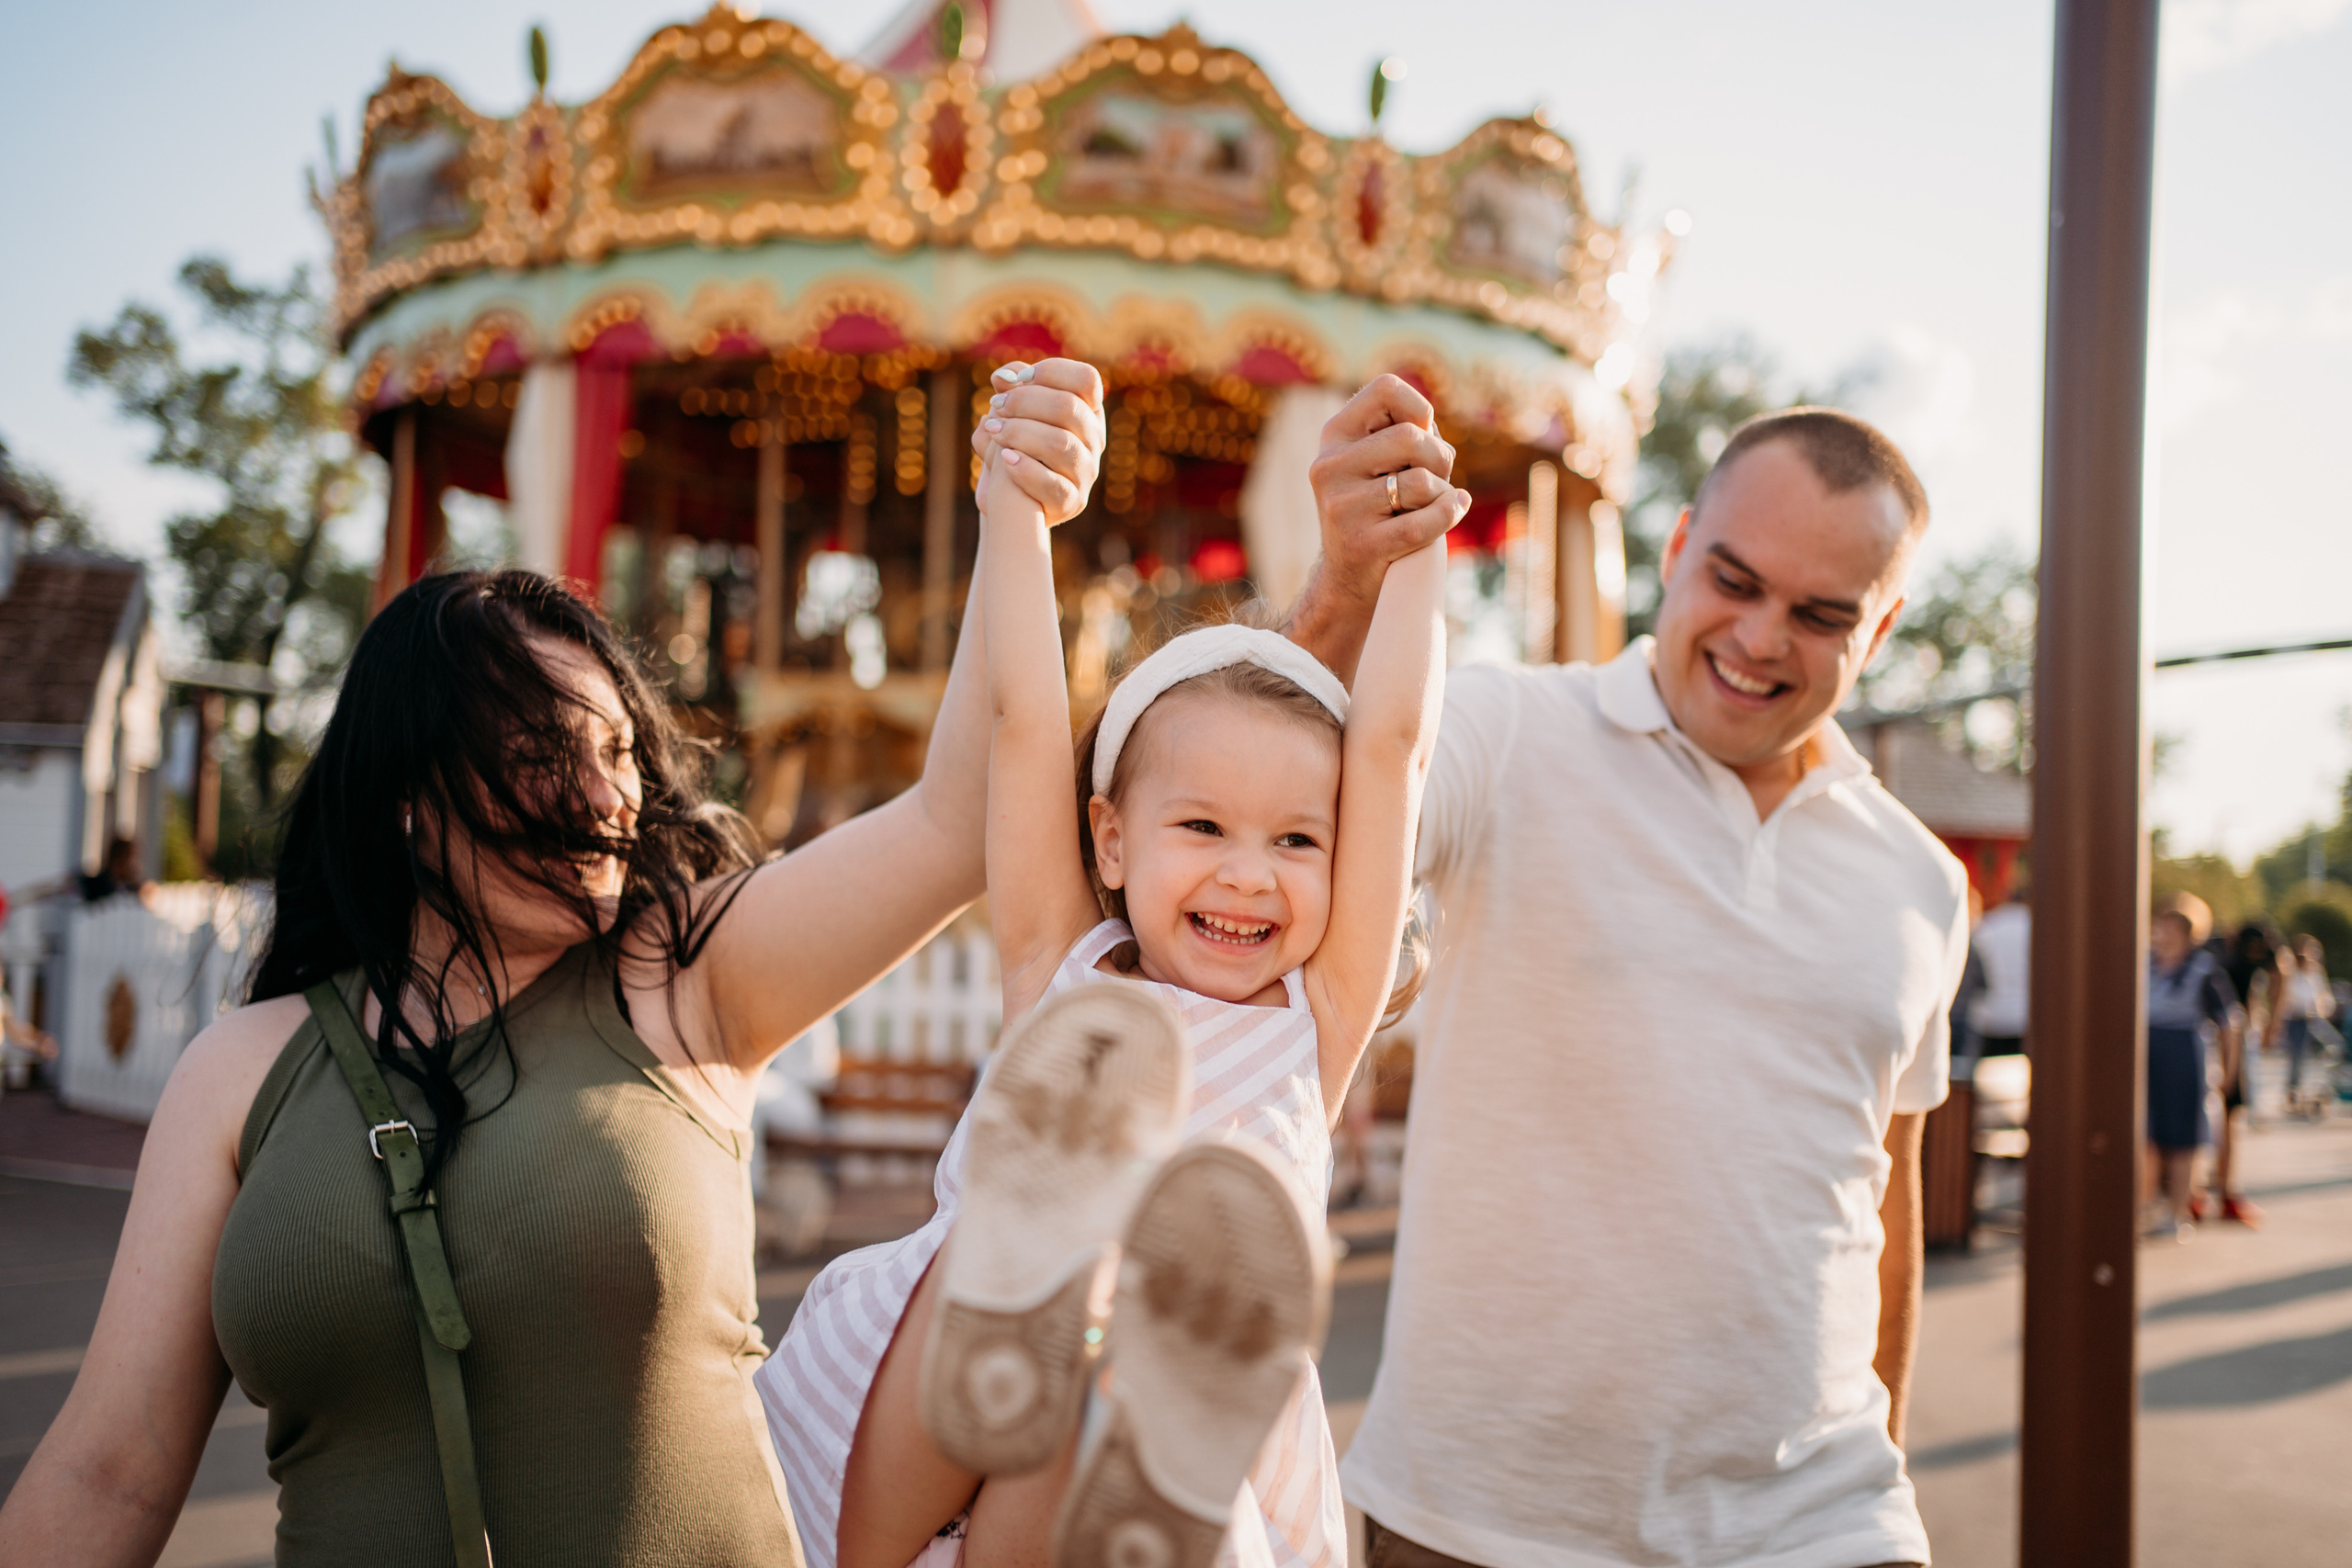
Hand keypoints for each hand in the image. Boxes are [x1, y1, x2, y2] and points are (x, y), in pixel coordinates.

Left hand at [972, 359, 1105, 525]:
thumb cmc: (1016, 447)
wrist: (1013, 500)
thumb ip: (1012, 390)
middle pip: (1069, 408)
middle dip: (1025, 401)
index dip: (1052, 372)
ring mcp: (1086, 472)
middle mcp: (1093, 440)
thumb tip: (1004, 377)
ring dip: (1020, 432)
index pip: (1087, 379)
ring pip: (1061, 444)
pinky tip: (1005, 458)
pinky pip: (1054, 485)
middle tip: (996, 404)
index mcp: (1087, 410)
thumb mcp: (1014, 414)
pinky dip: (1026, 469)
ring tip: (993, 431)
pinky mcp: (1072, 502)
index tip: (1019, 378)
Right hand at [1286, 374, 1470, 681]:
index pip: (1385, 389)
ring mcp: (1341, 508)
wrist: (1348, 579)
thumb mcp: (1375, 462)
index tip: (1424, 433)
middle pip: (1411, 437)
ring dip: (1443, 491)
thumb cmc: (1378, 508)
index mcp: (1333, 437)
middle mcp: (1328, 468)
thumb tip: (1428, 423)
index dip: (1420, 408)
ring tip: (1434, 502)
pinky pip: (1426, 520)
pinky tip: (1456, 507)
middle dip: (1440, 456)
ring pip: (1422, 481)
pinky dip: (1450, 513)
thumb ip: (1401, 433)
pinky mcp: (1362, 545)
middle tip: (1439, 476)